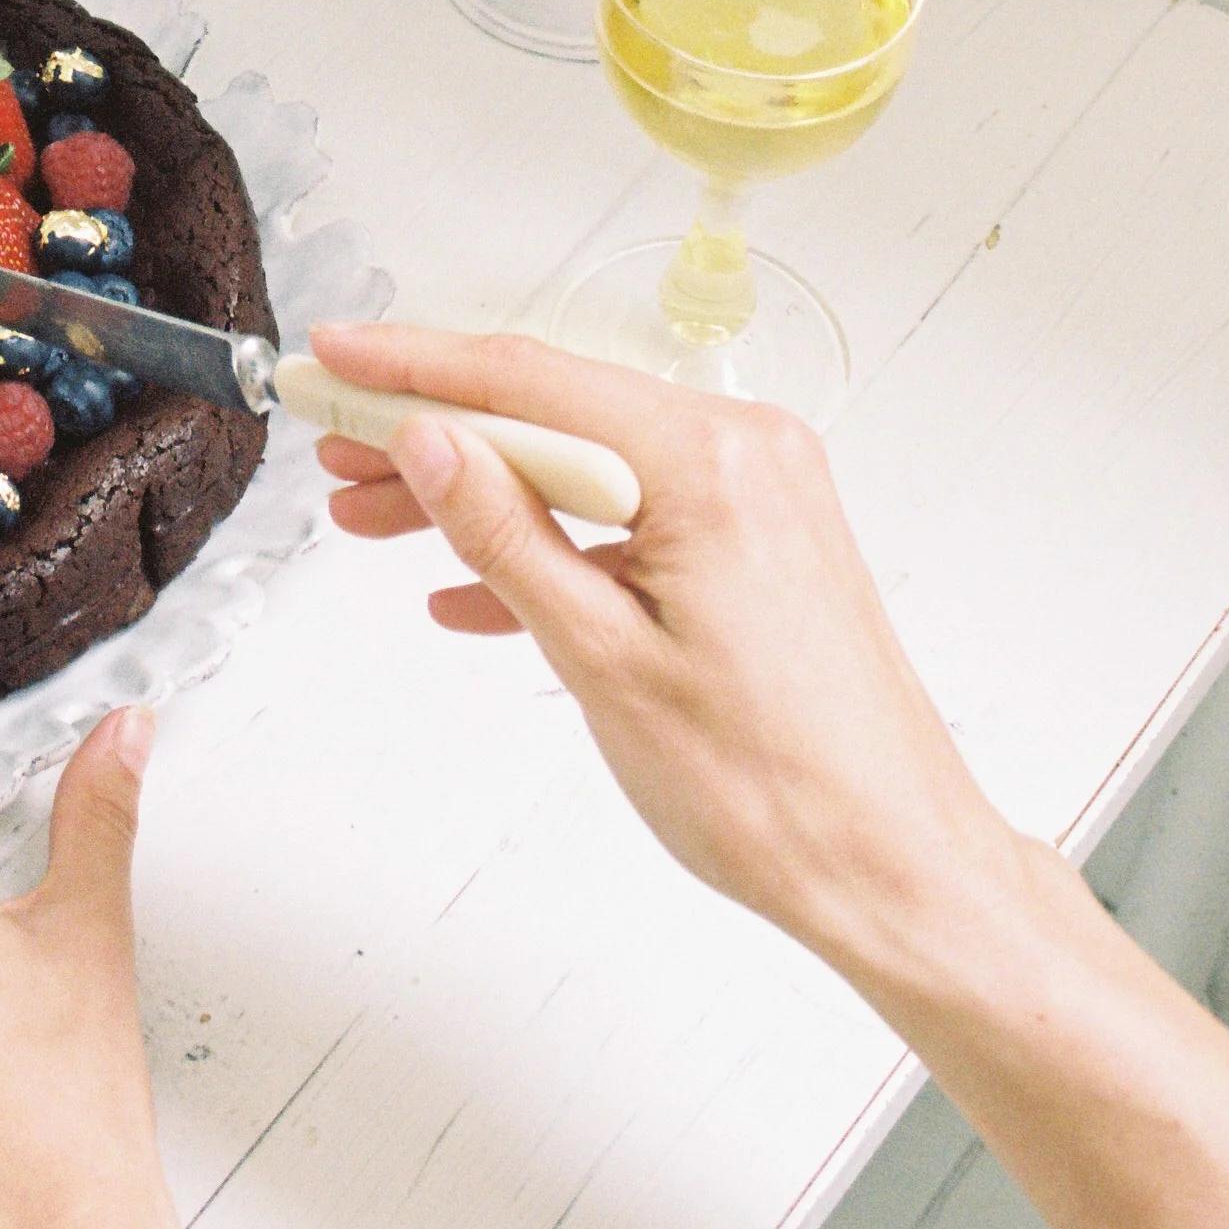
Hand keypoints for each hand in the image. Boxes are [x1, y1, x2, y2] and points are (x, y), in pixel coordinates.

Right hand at [312, 322, 1031, 987]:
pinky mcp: (761, 543)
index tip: (333, 359)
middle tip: (335, 448)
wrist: (895, 869)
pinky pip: (632, 516)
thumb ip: (506, 536)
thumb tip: (431, 441)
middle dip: (434, 432)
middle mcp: (745, 452)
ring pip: (586, 467)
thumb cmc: (776, 788)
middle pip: (552, 414)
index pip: (526, 379)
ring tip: (379, 518)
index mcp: (709, 461)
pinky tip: (472, 591)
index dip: (411, 366)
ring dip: (482, 492)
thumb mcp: (601, 659)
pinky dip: (554, 544)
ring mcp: (759, 495)